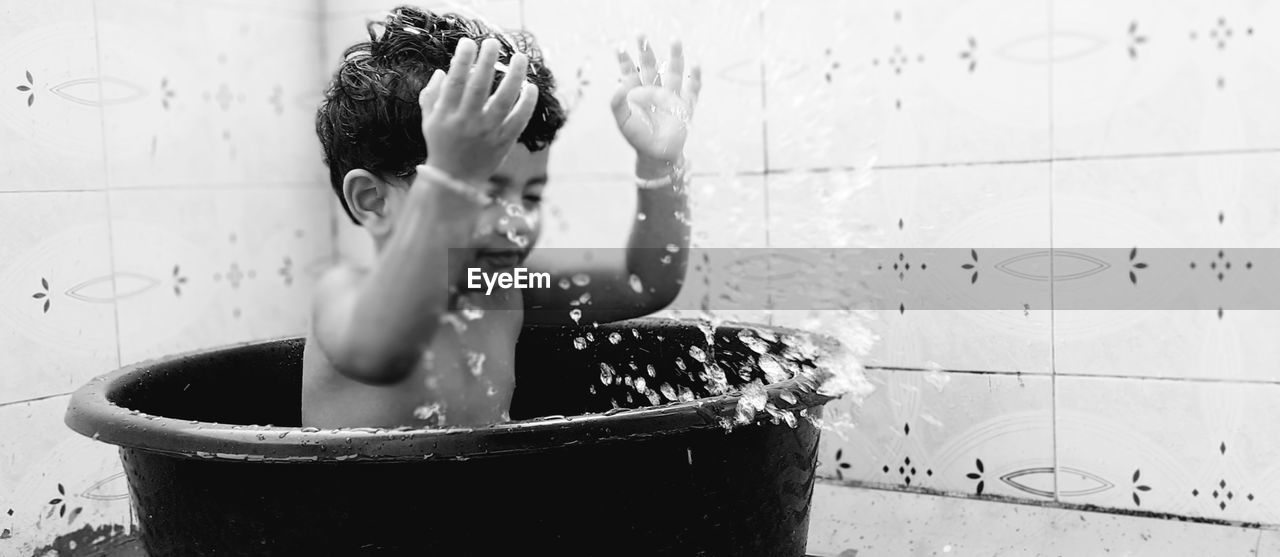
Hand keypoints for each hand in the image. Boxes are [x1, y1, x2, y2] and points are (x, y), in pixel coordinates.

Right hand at [419, 38, 538, 184]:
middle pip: (479, 87)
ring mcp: (486, 133)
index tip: (469, 42)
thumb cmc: (441, 143)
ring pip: (503, 100)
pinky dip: (526, 103)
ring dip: (514, 77)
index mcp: (446, 114)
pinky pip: (518, 120)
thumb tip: (443, 70)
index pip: (455, 81)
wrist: (455, 179)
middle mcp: (466, 122)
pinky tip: (531, 87)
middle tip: (493, 43)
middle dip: (487, 61)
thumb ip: (432, 94)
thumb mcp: (429, 120)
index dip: (462, 60)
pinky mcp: (503, 142)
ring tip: (520, 58)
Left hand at [611, 36, 701, 165]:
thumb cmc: (639, 139)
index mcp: (638, 94)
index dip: (625, 60)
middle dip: (646, 50)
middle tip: (641, 33)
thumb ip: (617, 105)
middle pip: (651, 66)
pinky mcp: (685, 107)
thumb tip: (617, 85)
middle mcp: (655, 91)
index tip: (619, 46)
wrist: (657, 155)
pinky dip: (695, 78)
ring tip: (675, 39)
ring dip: (675, 56)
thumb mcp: (623, 122)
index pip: (631, 72)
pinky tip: (696, 65)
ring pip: (673, 72)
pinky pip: (692, 90)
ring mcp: (671, 97)